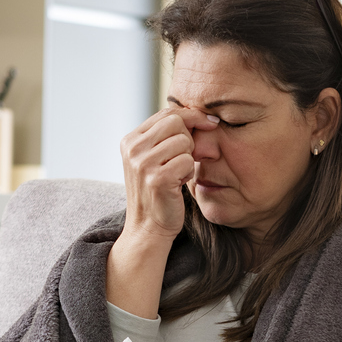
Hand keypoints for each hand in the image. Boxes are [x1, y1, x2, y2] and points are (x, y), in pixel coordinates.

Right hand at [118, 105, 217, 246]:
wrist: (148, 228)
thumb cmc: (158, 192)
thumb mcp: (154, 159)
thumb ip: (165, 136)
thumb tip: (197, 113)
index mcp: (130, 140)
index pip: (166, 113)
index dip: (192, 116)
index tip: (211, 122)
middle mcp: (133, 148)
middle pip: (175, 122)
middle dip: (189, 139)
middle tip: (183, 160)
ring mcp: (142, 163)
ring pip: (183, 141)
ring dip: (189, 158)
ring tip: (178, 174)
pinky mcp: (156, 178)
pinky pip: (188, 161)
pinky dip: (189, 172)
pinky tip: (178, 184)